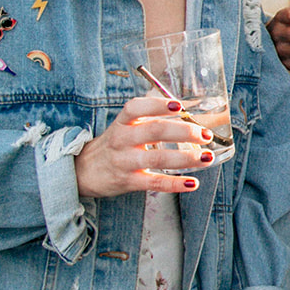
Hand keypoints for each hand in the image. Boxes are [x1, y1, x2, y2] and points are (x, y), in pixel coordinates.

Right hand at [75, 96, 214, 197]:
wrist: (82, 171)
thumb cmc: (114, 144)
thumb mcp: (125, 126)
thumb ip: (150, 116)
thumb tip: (187, 106)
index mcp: (123, 122)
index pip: (136, 108)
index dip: (157, 105)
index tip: (179, 105)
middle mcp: (122, 139)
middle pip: (154, 131)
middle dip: (184, 131)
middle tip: (205, 134)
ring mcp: (124, 161)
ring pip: (158, 158)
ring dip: (186, 158)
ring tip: (207, 157)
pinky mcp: (128, 181)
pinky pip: (154, 182)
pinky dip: (175, 184)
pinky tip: (192, 183)